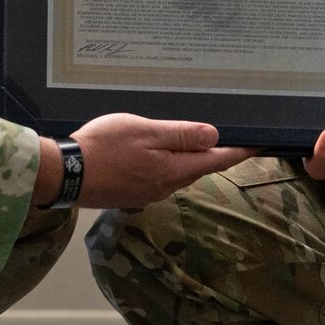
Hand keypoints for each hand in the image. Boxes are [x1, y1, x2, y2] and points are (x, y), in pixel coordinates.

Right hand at [38, 112, 252, 209]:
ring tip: (194, 139)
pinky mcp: (131, 192)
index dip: (239, 151)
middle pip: (198, 168)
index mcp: (174, 170)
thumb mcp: (146, 132)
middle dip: (213, 153)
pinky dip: (166, 162)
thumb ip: (181, 135)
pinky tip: (157, 151)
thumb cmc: (105, 147)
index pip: (217, 161)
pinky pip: (158, 175)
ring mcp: (147, 192)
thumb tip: (215, 137)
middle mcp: (165, 187)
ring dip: (188, 158)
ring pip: (177, 172)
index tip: (260, 144)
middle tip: (229, 136)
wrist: (64, 174)